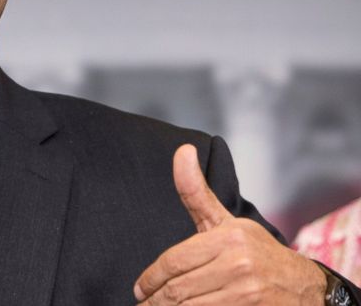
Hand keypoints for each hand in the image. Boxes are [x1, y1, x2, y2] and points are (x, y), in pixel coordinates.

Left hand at [133, 144, 325, 304]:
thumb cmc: (256, 252)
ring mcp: (246, 292)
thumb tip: (182, 151)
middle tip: (143, 304)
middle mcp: (238, 264)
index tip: (139, 289)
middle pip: (179, 288)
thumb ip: (196, 192)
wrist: (303, 287)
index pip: (174, 261)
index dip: (151, 278)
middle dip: (155, 300)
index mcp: (228, 238)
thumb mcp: (226, 221)